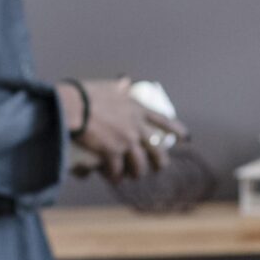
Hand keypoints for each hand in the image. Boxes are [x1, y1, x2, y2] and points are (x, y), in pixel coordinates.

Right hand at [63, 78, 185, 181]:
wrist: (73, 106)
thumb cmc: (87, 94)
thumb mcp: (109, 87)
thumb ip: (120, 86)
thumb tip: (125, 80)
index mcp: (137, 109)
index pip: (163, 121)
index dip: (177, 130)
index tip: (186, 137)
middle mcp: (136, 127)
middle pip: (156, 149)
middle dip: (160, 161)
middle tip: (159, 167)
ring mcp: (126, 141)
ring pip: (140, 165)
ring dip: (137, 173)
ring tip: (133, 176)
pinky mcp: (112, 153)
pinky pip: (117, 171)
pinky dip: (115, 176)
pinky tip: (113, 179)